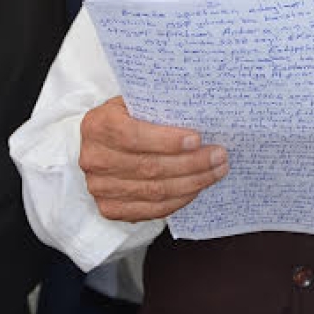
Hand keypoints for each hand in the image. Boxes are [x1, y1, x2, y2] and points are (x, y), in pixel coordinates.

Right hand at [79, 96, 227, 221]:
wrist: (101, 145)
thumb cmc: (125, 119)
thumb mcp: (133, 103)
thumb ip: (157, 107)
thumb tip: (200, 115)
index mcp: (97, 126)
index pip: (133, 136)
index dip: (167, 141)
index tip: (197, 139)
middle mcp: (94, 159)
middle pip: (149, 167)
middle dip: (191, 163)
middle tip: (219, 155)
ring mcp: (100, 188)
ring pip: (155, 191)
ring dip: (192, 182)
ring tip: (216, 170)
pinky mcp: (111, 208)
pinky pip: (152, 210)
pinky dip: (180, 199)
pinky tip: (197, 187)